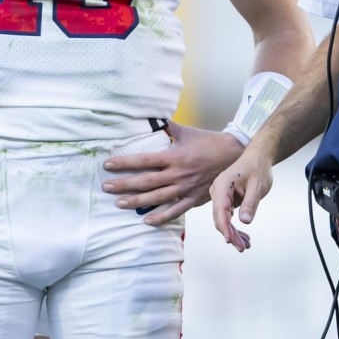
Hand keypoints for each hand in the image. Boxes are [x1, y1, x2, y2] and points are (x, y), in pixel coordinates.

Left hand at [102, 122, 243, 225]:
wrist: (233, 155)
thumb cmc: (209, 141)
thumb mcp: (187, 132)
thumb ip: (169, 127)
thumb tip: (154, 118)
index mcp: (175, 156)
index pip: (144, 161)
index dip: (125, 163)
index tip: (108, 165)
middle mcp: (177, 174)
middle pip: (146, 181)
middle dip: (124, 184)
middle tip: (106, 187)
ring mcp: (185, 189)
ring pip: (156, 198)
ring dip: (137, 202)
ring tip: (119, 203)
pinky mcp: (194, 199)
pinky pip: (175, 211)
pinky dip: (161, 217)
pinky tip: (146, 220)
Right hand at [208, 146, 274, 252]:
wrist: (257, 159)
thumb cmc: (257, 169)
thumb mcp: (258, 186)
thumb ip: (251, 203)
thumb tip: (244, 222)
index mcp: (223, 185)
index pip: (221, 210)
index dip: (224, 227)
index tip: (230, 240)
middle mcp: (217, 191)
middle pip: (220, 218)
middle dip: (230, 234)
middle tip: (243, 248)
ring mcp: (220, 196)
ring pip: (223, 220)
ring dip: (233, 233)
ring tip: (246, 245)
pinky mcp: (225, 201)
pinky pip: (227, 217)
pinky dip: (235, 228)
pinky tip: (244, 237)